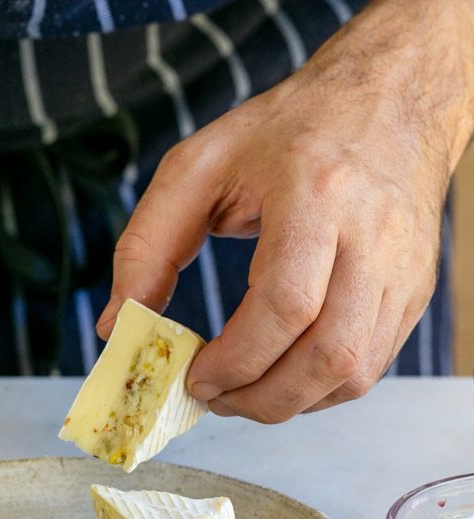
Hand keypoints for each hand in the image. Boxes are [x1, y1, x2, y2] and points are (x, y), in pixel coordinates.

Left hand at [96, 0, 473, 421]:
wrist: (389, 103)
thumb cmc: (287, 133)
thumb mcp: (198, 166)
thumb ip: (146, 245)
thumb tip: (116, 326)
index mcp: (317, 193)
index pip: (286, 304)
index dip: (236, 359)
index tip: (194, 375)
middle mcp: (373, 236)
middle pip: (329, 354)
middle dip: (262, 398)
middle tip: (214, 397)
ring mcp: (400, 270)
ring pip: (353, 373)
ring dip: (289, 403)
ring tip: (242, 394)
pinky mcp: (413, 294)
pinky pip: (369, 369)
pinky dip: (318, 391)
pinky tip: (281, 377)